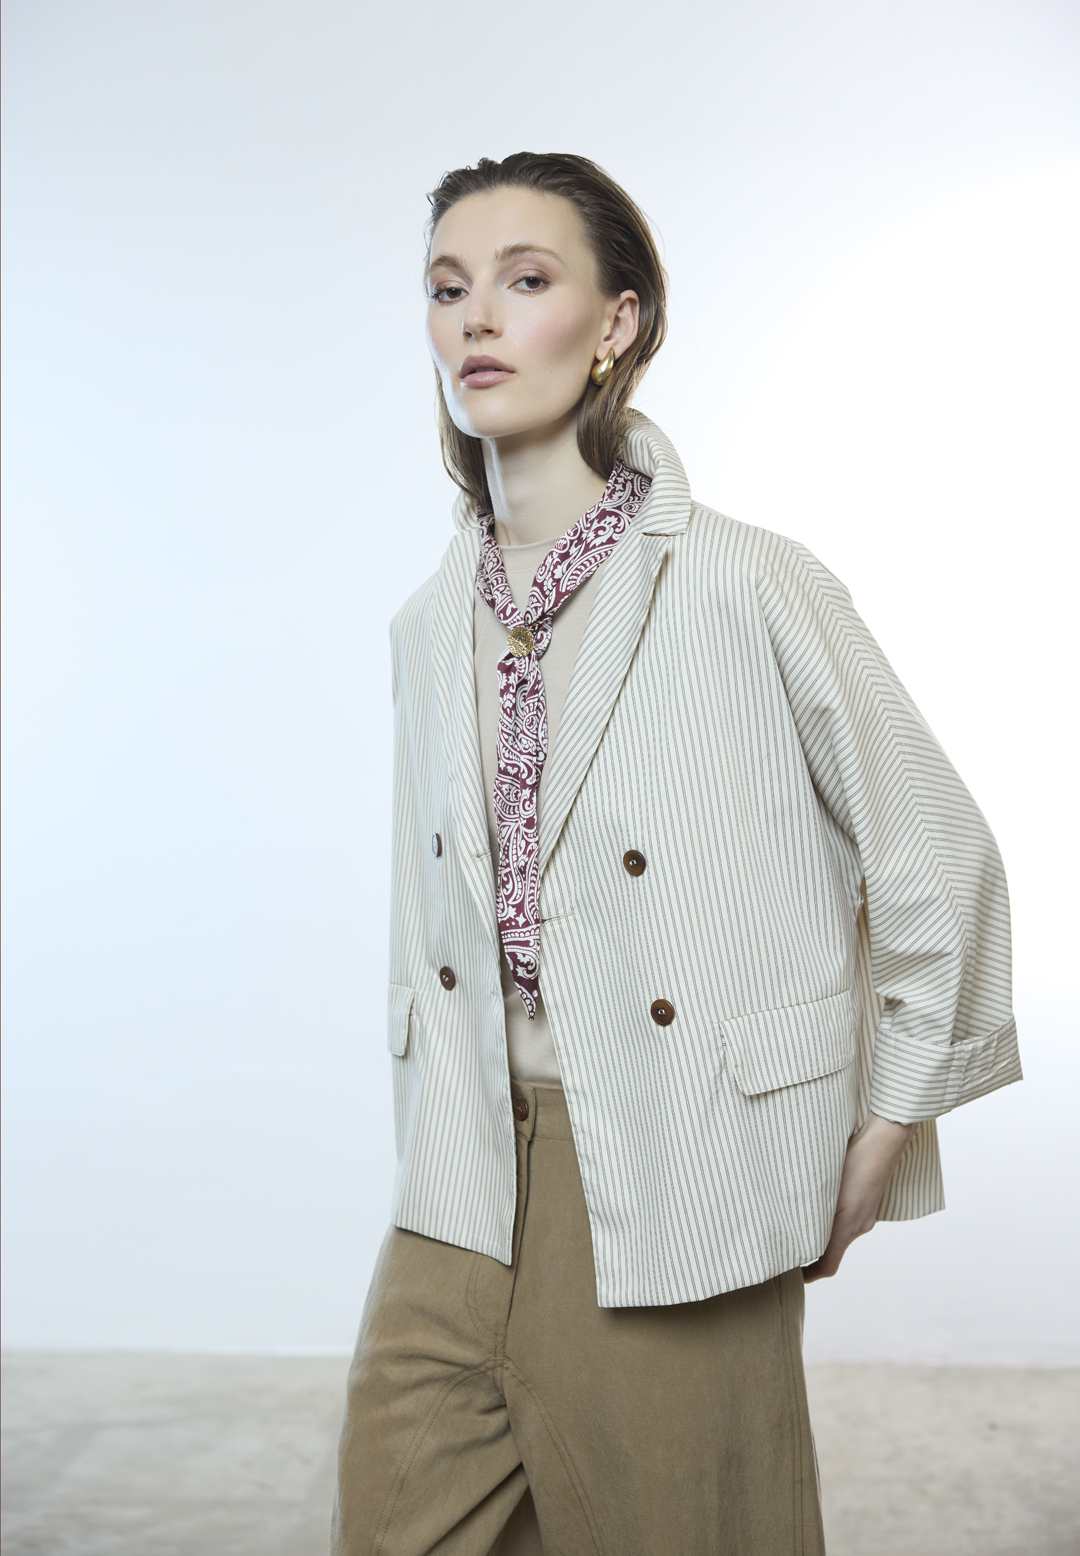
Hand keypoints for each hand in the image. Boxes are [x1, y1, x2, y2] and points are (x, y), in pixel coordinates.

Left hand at [802, 1112, 918, 1281]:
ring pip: (840, 1229)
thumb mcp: (824, 1188)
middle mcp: (860, 1226)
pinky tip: (824, 1196)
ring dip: (822, 1226)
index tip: (794, 1275)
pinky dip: (834, 1213)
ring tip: (801, 1214)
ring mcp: (867, 1213)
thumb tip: (790, 1228)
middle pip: (833, 1248)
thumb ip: (811, 1212)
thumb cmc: (854, 1161)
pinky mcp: (870, 1200)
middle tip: (789, 1241)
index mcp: (848, 1229)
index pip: (828, 1265)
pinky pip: (849, 1215)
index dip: (810, 1275)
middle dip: (812, 1248)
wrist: (885, 1141)